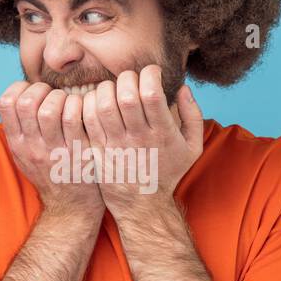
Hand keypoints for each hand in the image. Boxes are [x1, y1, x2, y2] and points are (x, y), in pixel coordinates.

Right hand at [0, 81, 104, 220]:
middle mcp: (32, 147)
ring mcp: (55, 150)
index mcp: (17, 143)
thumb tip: (19, 95)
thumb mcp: (26, 154)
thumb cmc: (51, 172)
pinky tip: (81, 110)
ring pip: (51, 107)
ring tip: (67, 103)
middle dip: (42, 89)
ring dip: (61, 96)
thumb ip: (20, 128)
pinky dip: (78, 104)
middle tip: (53, 95)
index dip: (20, 88)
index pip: (6, 103)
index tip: (33, 93)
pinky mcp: (77, 152)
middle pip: (27, 102)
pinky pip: (74, 117)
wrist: (71, 206)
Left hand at [81, 65, 203, 223]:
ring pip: (104, 103)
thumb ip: (193, 115)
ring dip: (108, 88)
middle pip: (126, 95)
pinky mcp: (97, 150)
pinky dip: (90, 102)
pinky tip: (100, 102)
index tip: (151, 74)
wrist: (143, 205)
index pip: (152, 93)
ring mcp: (115, 144)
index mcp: (163, 133)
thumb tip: (182, 88)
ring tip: (114, 90)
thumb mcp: (192, 147)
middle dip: (127, 77)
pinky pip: (88, 118)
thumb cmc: (168, 172)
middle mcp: (138, 138)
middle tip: (131, 80)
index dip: (150, 74)